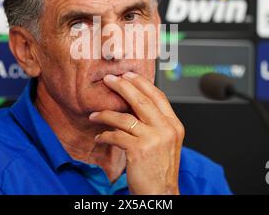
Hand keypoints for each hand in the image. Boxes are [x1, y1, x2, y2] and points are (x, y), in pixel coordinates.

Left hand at [89, 71, 184, 194]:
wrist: (161, 193)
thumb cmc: (160, 169)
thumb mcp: (165, 142)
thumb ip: (156, 123)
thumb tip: (135, 104)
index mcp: (174, 125)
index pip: (158, 96)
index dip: (141, 83)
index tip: (128, 75)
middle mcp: (166, 129)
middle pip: (141, 100)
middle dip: (122, 86)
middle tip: (109, 79)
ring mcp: (153, 139)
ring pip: (125, 117)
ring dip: (106, 114)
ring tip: (94, 114)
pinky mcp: (139, 150)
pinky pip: (116, 135)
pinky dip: (104, 135)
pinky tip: (99, 137)